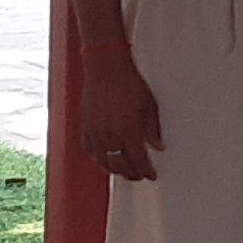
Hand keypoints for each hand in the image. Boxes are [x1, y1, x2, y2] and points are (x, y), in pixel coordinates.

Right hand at [84, 45, 166, 178]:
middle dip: (131, 173)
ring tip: (123, 170)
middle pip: (121, 165)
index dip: (146, 171)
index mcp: (128, 130)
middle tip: (138, 175)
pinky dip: (98, 159)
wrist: (106, 67)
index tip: (151, 174)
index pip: (139, 160)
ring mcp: (95, 133)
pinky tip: (105, 158)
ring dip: (115, 169)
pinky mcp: (84, 128)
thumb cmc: (127, 81)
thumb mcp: (149, 105)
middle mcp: (110, 135)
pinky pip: (90, 151)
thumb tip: (158, 146)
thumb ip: (153, 129)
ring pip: (103, 162)